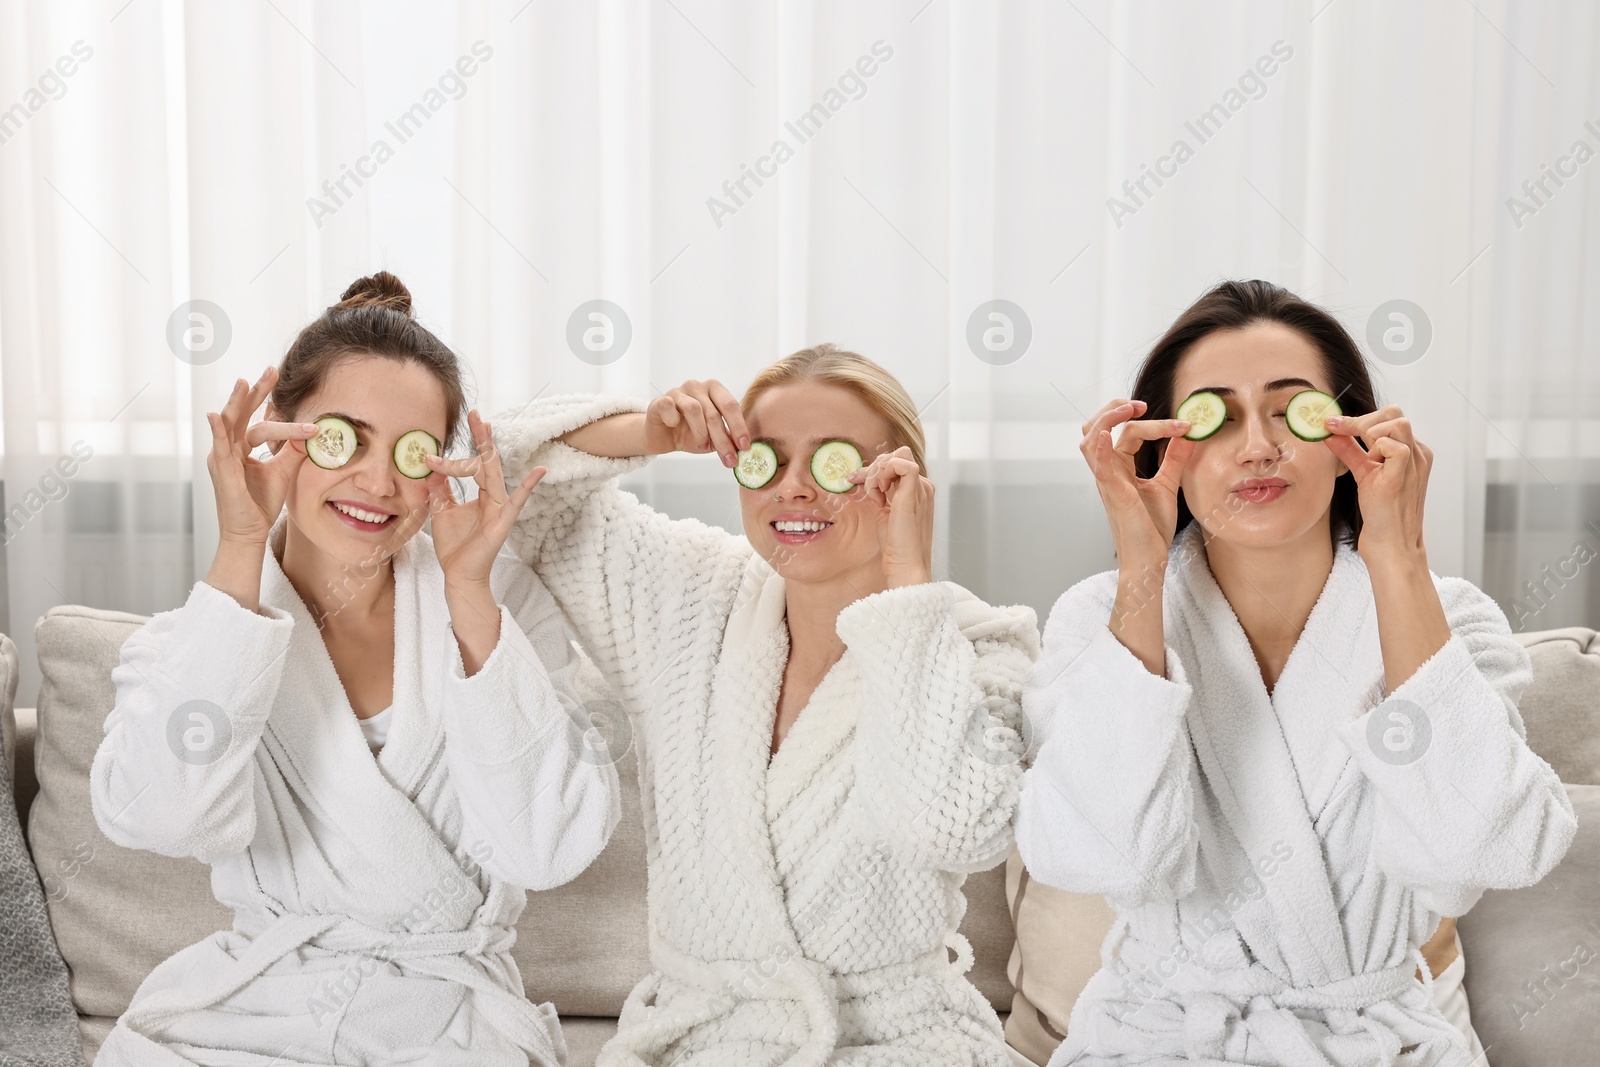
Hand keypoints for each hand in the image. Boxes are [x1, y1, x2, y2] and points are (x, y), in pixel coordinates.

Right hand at [204, 366, 317, 545]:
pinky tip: (215, 415)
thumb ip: (294, 449)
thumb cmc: (262, 503)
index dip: (273, 405)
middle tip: (272, 370)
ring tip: (244, 382)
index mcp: (242, 448)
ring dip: (237, 402)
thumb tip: (312, 431)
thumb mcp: (284, 470)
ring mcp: (222, 458)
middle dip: (257, 392)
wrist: (250, 532)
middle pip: (243, 414)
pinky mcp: (221, 471)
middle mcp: (229, 448)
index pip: (258, 420)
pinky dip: (217, 430)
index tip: (286, 388)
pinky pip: (219, 447)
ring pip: (231, 424)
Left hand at [422, 410, 546, 587]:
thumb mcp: (441, 511)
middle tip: (475, 415)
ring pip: (493, 475)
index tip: (430, 455)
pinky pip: (517, 502)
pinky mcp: (503, 522)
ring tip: (487, 428)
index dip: (450, 460)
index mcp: (480, 495)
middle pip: (487, 462)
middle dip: (480, 438)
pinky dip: (528, 487)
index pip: (470, 467)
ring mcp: (500, 509)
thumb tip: (430, 467)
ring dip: (489, 451)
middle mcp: (492, 498)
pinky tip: (539, 472)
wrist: (459, 574)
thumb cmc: (454, 545)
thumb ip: (440, 489)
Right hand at [644, 378, 749, 465]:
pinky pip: (669, 407)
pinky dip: (674, 420)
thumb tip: (742, 450)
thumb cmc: (691, 434)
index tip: (744, 446)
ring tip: (701, 446)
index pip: (731, 406)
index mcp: (715, 390)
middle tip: (729, 457)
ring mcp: (679, 391)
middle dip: (723, 438)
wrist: (663, 437)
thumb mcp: (713, 438)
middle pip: (714, 412)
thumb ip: (727, 439)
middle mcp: (697, 386)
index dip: (739, 427)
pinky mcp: (661, 399)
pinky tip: (674, 426)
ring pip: (694, 409)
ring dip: (700, 433)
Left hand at [846, 446, 932, 586]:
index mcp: (918, 491)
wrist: (905, 564)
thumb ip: (881, 493)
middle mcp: (923, 486)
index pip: (895, 464)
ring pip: (896, 457)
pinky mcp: (915, 491)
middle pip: (895, 456)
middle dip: (874, 469)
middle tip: (865, 490)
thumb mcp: (884, 512)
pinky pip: (899, 463)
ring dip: (877, 472)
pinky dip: (883, 473)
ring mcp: (921, 488)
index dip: (872, 470)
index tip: (853, 480)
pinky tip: (879, 494)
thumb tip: (865, 478)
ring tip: (874, 496)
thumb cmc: (895, 544)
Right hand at [1080, 398, 1194, 559]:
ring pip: (1090, 439)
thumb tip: (1189, 434)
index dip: (1154, 423)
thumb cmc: (1152, 528)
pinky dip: (1098, 448)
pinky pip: (1099, 467)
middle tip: (1140, 404)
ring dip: (1106, 419)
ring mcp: (1107, 481)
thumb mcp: (1167, 485)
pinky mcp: (1113, 494)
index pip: (1128, 432)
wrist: (1149, 559)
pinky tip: (1105, 435)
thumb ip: (1175, 459)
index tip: (1184, 425)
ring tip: (1130, 408)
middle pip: (1097, 427)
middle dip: (1114, 408)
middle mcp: (1108, 471)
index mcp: (1119, 468)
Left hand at [1323, 405, 1431, 562]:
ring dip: (1370, 434)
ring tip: (1365, 459)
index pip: (1390, 416)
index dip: (1360, 418)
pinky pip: (1395, 446)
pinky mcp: (1402, 477)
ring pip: (1397, 423)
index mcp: (1412, 450)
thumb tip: (1330, 431)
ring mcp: (1414, 464)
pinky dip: (1376, 449)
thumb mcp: (1364, 472)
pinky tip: (1370, 466)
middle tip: (1345, 438)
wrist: (1390, 544)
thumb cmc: (1380, 512)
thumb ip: (1350, 450)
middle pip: (1394, 413)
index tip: (1332, 425)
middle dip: (1363, 421)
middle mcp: (1418, 454)